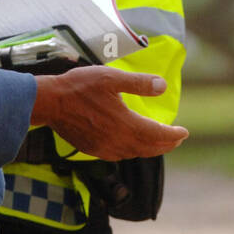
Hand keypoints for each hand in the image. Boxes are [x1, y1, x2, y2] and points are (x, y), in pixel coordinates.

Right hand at [30, 66, 187, 160]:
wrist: (49, 102)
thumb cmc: (80, 86)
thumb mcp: (112, 77)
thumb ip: (139, 83)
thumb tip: (163, 86)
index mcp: (125, 124)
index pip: (157, 134)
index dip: (173, 135)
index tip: (184, 132)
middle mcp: (117, 141)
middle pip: (149, 148)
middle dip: (166, 144)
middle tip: (177, 139)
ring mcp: (104, 148)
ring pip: (135, 153)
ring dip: (150, 149)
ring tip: (159, 142)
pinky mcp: (93, 150)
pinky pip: (120, 155)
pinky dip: (133, 151)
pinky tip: (133, 145)